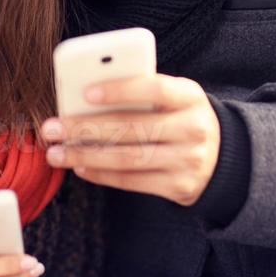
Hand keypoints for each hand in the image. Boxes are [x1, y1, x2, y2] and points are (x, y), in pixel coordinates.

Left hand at [41, 73, 220, 205]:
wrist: (223, 157)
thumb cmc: (181, 117)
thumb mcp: (174, 97)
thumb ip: (140, 93)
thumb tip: (83, 99)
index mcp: (190, 96)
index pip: (154, 88)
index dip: (120, 90)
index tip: (84, 92)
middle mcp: (193, 128)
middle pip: (132, 128)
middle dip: (85, 128)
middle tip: (51, 128)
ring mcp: (188, 161)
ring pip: (128, 158)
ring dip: (86, 156)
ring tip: (57, 153)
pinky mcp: (180, 188)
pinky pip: (133, 181)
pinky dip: (102, 175)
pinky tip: (81, 168)